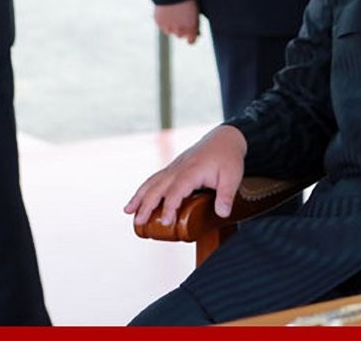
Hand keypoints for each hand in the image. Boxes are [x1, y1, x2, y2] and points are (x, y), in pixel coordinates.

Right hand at [124, 125, 247, 225]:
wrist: (225, 138)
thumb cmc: (228, 157)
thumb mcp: (232, 177)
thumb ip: (226, 196)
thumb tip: (222, 213)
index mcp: (192, 171)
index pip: (176, 191)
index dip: (169, 207)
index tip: (166, 222)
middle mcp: (179, 168)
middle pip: (158, 187)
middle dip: (146, 205)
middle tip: (138, 221)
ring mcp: (174, 167)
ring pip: (152, 182)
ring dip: (139, 196)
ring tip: (127, 211)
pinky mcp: (174, 168)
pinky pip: (155, 179)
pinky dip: (144, 189)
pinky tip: (138, 200)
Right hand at [154, 0, 199, 43]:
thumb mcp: (195, 11)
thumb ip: (194, 23)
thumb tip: (195, 33)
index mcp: (192, 28)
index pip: (191, 41)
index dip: (191, 37)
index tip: (190, 33)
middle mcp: (179, 31)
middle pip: (180, 35)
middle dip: (181, 29)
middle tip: (181, 18)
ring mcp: (168, 27)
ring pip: (169, 31)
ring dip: (171, 25)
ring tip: (173, 12)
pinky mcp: (159, 22)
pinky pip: (161, 25)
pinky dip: (163, 20)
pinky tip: (166, 10)